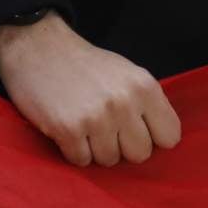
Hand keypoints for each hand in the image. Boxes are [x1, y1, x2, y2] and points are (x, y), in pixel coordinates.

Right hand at [0, 14, 179, 165]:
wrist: (37, 46)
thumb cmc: (84, 64)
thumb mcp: (127, 73)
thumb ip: (146, 104)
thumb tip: (161, 140)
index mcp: (145, 87)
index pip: (170, 136)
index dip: (152, 137)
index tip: (136, 130)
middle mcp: (124, 103)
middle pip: (140, 154)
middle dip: (123, 146)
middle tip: (105, 128)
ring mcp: (96, 118)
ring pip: (110, 161)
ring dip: (95, 149)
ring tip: (84, 125)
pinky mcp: (68, 129)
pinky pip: (81, 161)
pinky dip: (73, 150)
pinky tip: (67, 129)